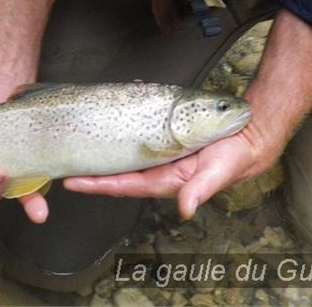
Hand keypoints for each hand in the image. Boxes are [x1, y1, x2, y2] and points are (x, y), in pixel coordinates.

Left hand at [64, 125, 280, 219]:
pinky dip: (127, 115)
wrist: (247, 138)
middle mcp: (155, 167)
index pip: (123, 185)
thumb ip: (200, 190)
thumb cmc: (233, 159)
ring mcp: (157, 151)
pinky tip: (120, 101)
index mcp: (164, 181)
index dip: (96, 185)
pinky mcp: (163, 135)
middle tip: (64, 159)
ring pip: (123, 147)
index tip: (71, 181)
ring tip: (81, 131)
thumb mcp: (217, 173)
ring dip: (103, 140)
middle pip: (115, 168)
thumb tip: (185, 209)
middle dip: (89, 166)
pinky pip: (138, 127)